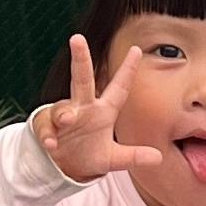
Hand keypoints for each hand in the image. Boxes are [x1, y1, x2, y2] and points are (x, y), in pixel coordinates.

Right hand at [38, 34, 155, 185]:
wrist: (63, 167)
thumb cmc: (88, 154)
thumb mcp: (113, 158)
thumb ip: (133, 156)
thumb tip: (159, 159)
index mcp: (103, 111)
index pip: (118, 88)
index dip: (127, 70)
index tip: (137, 49)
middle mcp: (83, 107)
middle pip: (82, 79)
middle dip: (80, 59)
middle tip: (77, 39)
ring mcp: (63, 117)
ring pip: (62, 108)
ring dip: (64, 113)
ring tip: (67, 120)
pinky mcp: (46, 128)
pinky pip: (46, 128)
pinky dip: (48, 135)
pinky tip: (51, 144)